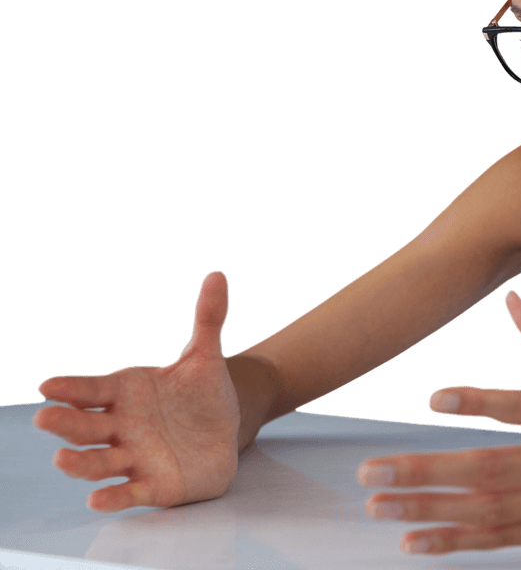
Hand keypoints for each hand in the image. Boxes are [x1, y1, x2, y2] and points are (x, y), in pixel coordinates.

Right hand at [33, 270, 240, 512]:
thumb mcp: (206, 355)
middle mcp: (122, 426)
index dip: (71, 388)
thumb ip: (207, 318)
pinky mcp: (153, 485)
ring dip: (80, 463)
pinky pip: (129, 493)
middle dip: (65, 423)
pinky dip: (113, 497)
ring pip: (99, 462)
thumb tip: (218, 275)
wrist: (224, 430)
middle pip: (87, 426)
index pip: (92, 389)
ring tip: (62, 460)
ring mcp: (134, 457)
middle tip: (43, 417)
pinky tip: (97, 499)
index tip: (47, 385)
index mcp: (126, 392)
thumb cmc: (201, 393)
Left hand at [359, 290, 520, 555]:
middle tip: (371, 471)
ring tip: (379, 503)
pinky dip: (454, 542)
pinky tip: (414, 541)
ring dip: (427, 508)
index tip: (435, 398)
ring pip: (483, 510)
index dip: (479, 401)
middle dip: (425, 471)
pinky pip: (497, 540)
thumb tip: (512, 300)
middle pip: (487, 469)